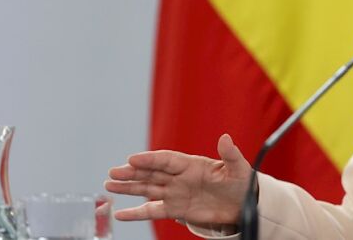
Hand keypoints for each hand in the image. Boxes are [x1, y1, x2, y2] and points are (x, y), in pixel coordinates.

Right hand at [105, 134, 251, 227]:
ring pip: (147, 188)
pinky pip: (153, 211)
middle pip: (152, 172)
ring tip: (109, 185)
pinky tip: (120, 214)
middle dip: (132, 172)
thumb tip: (226, 138)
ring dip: (129, 187)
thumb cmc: (241, 182)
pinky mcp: (176, 210)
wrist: (243, 205)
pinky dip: (137, 213)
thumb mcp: (239, 168)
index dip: (150, 159)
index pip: (167, 159)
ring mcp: (176, 193)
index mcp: (192, 164)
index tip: (132, 158)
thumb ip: (230, 154)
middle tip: (113, 172)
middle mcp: (180, 177)